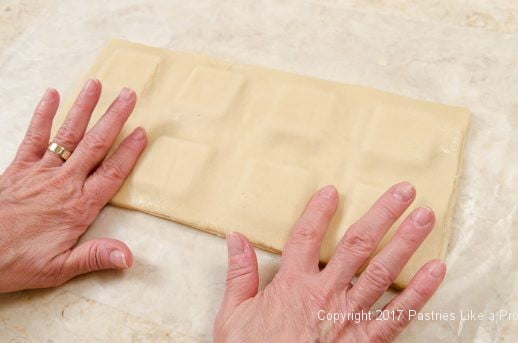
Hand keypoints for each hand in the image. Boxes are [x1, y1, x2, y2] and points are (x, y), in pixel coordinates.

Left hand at [0, 79, 145, 291]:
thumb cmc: (18, 262)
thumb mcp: (60, 269)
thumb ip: (95, 257)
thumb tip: (128, 257)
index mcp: (79, 206)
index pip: (111, 173)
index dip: (129, 151)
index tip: (142, 132)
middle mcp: (64, 183)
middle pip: (95, 145)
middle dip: (113, 118)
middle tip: (129, 95)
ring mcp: (40, 172)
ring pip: (68, 135)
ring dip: (84, 108)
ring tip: (96, 85)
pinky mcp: (19, 168)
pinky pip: (34, 137)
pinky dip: (43, 114)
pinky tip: (52, 95)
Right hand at [214, 183, 445, 341]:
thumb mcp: (233, 315)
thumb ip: (239, 274)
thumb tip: (235, 238)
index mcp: (291, 285)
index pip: (306, 237)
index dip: (319, 212)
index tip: (333, 191)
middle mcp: (324, 294)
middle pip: (356, 245)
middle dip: (382, 215)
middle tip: (404, 191)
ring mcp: (348, 317)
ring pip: (381, 272)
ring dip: (405, 242)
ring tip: (424, 217)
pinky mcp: (364, 342)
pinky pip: (397, 315)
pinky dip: (419, 292)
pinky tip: (435, 270)